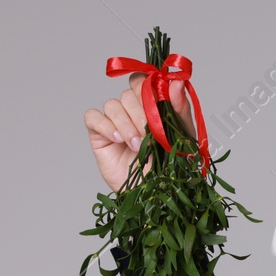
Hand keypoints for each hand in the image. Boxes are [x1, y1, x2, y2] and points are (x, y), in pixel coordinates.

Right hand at [84, 72, 198, 192]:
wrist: (157, 194)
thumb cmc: (172, 167)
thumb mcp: (183, 136)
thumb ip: (180, 108)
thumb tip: (177, 81)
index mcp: (151, 106)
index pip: (142, 81)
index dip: (146, 87)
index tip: (156, 102)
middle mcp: (132, 111)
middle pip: (127, 93)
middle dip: (140, 113)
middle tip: (149, 134)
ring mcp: (115, 121)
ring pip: (112, 104)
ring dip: (126, 124)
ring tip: (137, 145)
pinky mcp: (99, 134)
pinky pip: (93, 117)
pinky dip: (105, 125)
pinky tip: (119, 139)